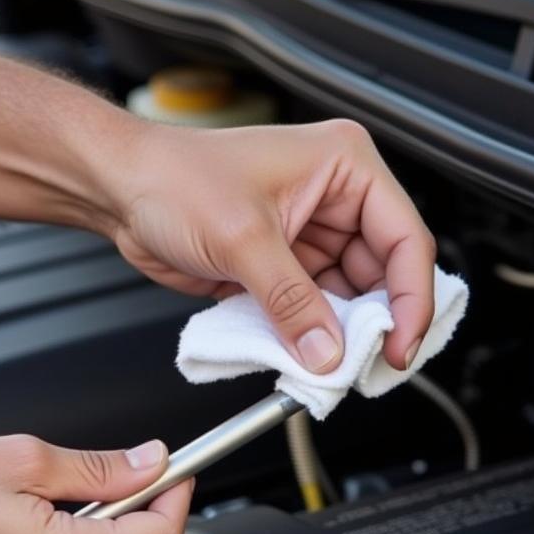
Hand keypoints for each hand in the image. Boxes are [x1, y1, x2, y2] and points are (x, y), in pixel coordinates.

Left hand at [112, 119, 435, 372]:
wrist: (121, 192)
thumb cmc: (174, 179)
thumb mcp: (243, 239)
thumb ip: (291, 301)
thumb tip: (327, 350)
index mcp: (344, 167)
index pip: (404, 238)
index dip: (411, 297)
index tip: (402, 344)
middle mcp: (333, 200)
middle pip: (381, 274)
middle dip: (374, 322)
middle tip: (367, 365)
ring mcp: (307, 236)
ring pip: (346, 298)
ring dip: (339, 334)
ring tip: (331, 365)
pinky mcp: (280, 267)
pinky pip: (310, 310)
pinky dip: (308, 336)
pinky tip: (303, 355)